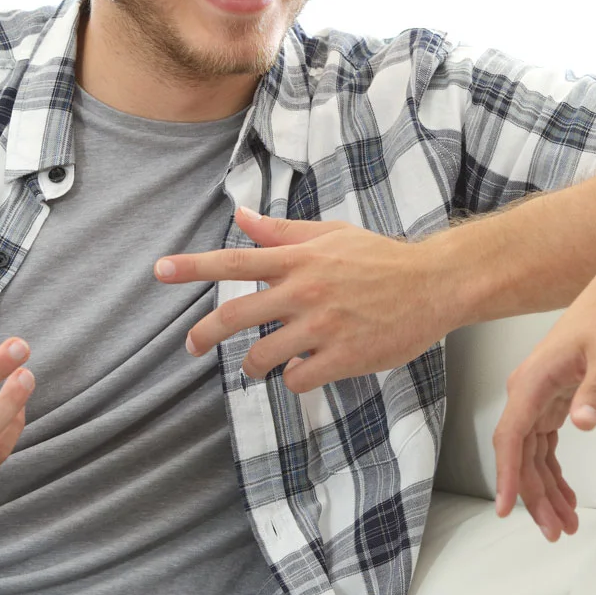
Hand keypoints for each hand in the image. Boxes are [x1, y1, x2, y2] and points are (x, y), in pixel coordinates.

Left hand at [154, 208, 451, 392]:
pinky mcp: (343, 357)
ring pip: (263, 356)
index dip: (194, 266)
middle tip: (191, 346)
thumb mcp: (332, 235)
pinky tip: (305, 369)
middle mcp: (305, 290)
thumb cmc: (381, 258)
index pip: (236, 260)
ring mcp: (323, 326)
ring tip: (260, 363)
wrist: (434, 284)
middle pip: (235, 315)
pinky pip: (298, 377)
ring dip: (253, 364)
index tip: (160, 270)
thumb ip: (284, 233)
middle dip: (204, 335)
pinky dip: (293, 377)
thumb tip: (242, 217)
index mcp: (300, 259)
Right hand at [492, 251, 595, 538]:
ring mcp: (540, 394)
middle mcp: (528, 390)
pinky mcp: (556, 397)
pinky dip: (553, 470)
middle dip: (534, 495)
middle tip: (555, 532)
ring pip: (532, 453)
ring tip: (565, 524)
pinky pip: (546, 443)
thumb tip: (582, 424)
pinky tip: (567, 494)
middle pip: (520, 453)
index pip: (510, 438)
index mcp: (532, 381)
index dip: (506, 476)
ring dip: (545, 488)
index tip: (506, 510)